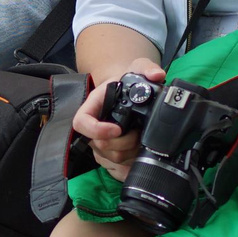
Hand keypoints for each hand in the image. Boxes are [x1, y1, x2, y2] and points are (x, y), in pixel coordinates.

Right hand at [74, 57, 166, 180]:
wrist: (128, 92)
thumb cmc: (127, 81)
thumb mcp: (137, 67)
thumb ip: (146, 67)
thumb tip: (156, 75)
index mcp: (93, 106)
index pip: (81, 123)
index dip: (97, 130)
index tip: (117, 129)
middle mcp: (93, 127)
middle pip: (100, 145)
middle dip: (124, 143)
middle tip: (140, 134)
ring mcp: (99, 143)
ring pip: (110, 159)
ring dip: (129, 154)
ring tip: (142, 141)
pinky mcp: (109, 155)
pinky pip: (116, 169)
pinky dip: (130, 165)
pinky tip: (140, 155)